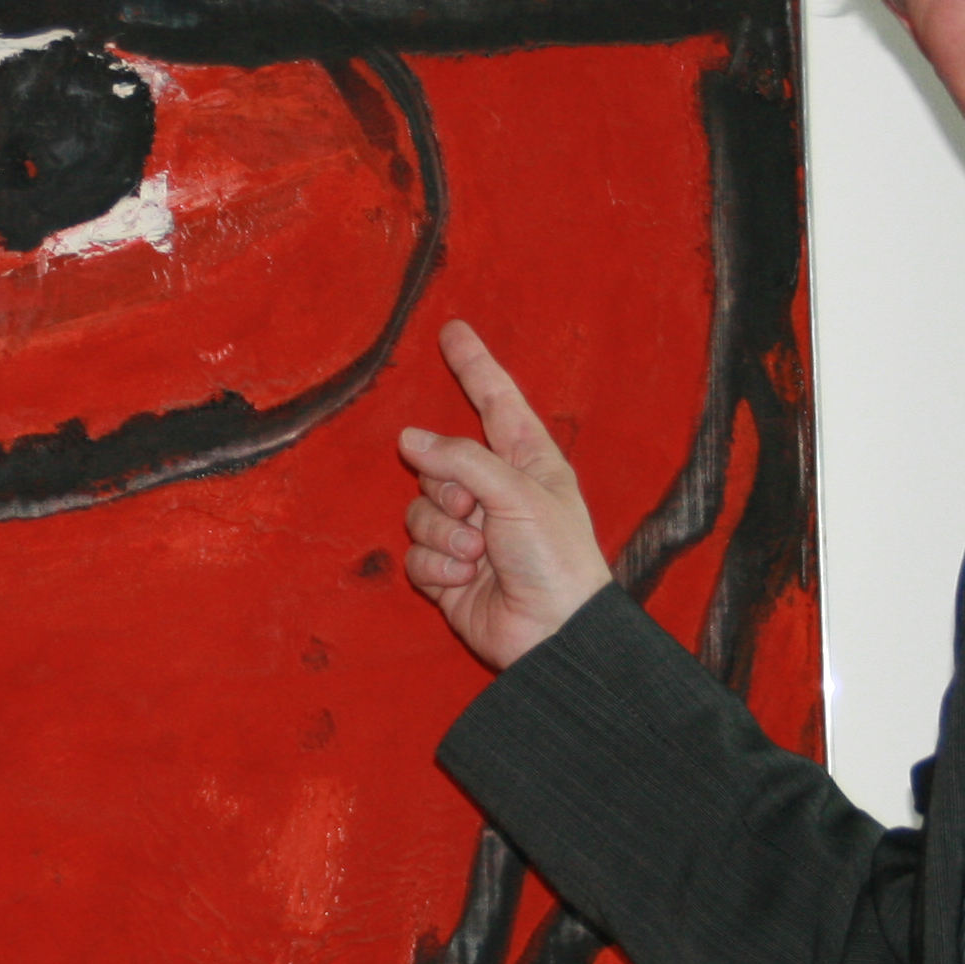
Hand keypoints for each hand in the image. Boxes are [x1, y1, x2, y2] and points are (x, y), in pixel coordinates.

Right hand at [396, 320, 612, 669]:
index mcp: (528, 462)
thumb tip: (408, 439)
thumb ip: (461, 459)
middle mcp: (495, 492)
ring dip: (443, 534)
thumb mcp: (518, 494)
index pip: (495, 401)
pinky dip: (436, 567)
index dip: (474, 366)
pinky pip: (415, 553)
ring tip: (477, 555)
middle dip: (446, 487)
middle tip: (473, 512)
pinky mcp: (447, 571)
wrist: (553, 634)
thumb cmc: (556, 557)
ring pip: (419, 510)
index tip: (453, 330)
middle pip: (437, 462)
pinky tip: (466, 581)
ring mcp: (468, 532)